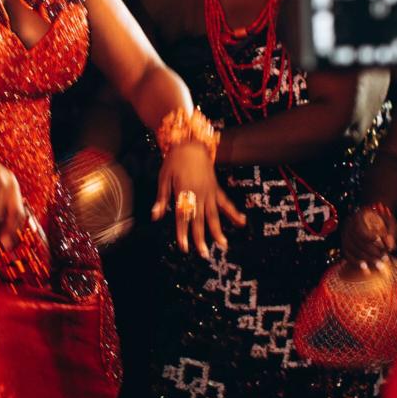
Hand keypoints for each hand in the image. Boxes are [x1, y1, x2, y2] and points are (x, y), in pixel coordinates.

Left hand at [152, 141, 244, 257]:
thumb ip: (162, 198)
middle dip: (201, 238)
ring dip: (218, 231)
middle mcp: (199, 194)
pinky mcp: (216, 189)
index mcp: (184, 191)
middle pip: (199, 220)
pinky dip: (233, 213)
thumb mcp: (163, 177)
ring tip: (223, 245)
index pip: (183, 217)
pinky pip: (225, 203)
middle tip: (203, 254)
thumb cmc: (174, 160)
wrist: (191, 143)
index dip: (183, 233)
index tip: (184, 247)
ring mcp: (210, 192)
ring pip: (214, 215)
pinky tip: (241, 222)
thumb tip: (155, 216)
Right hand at [341, 206, 396, 268]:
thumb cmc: (383, 219)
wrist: (374, 218)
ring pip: (350, 249)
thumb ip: (391, 232)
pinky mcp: (344, 243)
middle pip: (355, 241)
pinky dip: (355, 262)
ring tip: (379, 265)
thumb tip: (390, 247)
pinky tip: (365, 268)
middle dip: (371, 252)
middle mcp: (348, 224)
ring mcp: (344, 234)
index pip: (359, 229)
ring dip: (365, 259)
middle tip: (384, 259)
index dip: (368, 237)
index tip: (379, 241)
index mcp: (358, 216)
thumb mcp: (389, 221)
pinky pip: (346, 254)